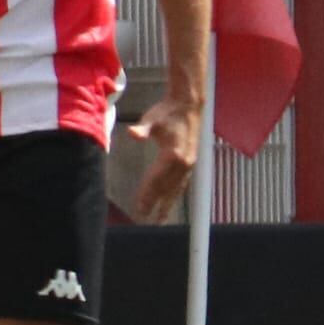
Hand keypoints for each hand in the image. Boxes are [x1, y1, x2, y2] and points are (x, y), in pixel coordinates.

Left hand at [127, 97, 201, 223]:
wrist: (188, 105)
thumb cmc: (167, 111)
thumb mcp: (151, 119)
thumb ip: (142, 129)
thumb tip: (132, 133)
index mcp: (173, 155)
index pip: (156, 180)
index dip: (146, 194)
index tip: (138, 206)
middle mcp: (183, 163)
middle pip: (165, 188)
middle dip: (154, 203)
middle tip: (143, 216)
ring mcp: (189, 164)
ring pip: (176, 189)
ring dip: (167, 204)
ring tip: (160, 219)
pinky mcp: (191, 162)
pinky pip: (182, 183)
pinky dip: (175, 195)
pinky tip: (170, 201)